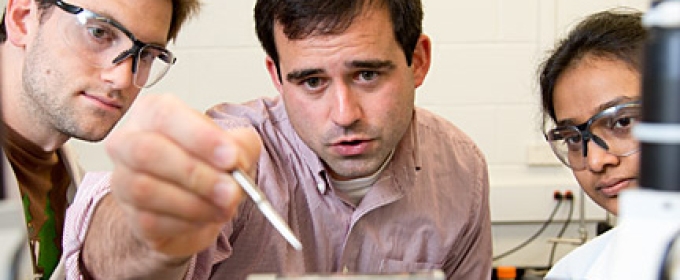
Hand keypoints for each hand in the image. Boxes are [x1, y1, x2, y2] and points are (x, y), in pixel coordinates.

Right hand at [105, 94, 260, 258]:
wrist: (195, 201)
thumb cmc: (208, 163)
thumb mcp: (234, 145)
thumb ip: (240, 146)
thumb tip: (236, 162)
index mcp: (152, 112)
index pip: (165, 116)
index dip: (199, 137)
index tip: (230, 157)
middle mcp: (128, 142)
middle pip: (148, 152)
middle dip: (196, 174)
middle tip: (231, 190)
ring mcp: (122, 180)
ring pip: (145, 190)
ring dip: (194, 203)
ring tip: (225, 207)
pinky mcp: (129, 216)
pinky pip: (151, 221)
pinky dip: (187, 223)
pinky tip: (207, 217)